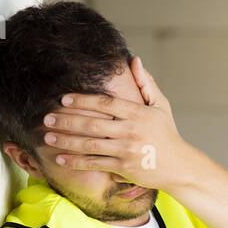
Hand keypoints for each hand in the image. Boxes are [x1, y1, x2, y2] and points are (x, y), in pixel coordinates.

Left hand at [41, 56, 200, 191]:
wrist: (180, 167)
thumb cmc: (167, 134)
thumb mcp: (161, 106)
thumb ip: (146, 83)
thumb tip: (134, 60)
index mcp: (138, 113)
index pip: (105, 103)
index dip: (82, 100)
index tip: (63, 99)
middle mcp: (131, 131)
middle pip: (92, 124)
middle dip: (67, 121)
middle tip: (47, 118)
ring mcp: (126, 151)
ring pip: (90, 145)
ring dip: (66, 141)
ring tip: (47, 137)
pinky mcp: (124, 168)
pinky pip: (95, 164)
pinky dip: (76, 161)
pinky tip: (60, 158)